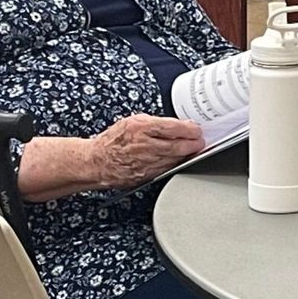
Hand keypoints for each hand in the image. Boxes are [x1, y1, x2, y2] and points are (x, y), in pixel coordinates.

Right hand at [89, 115, 206, 190]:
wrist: (96, 162)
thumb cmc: (114, 140)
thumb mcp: (134, 121)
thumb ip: (157, 123)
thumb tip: (179, 125)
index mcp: (141, 128)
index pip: (174, 128)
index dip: (191, 129)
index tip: (197, 130)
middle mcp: (144, 146)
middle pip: (179, 146)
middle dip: (194, 143)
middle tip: (201, 141)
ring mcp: (146, 163)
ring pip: (176, 159)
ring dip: (187, 155)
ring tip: (193, 149)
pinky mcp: (146, 176)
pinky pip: (167, 169)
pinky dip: (176, 164)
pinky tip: (180, 160)